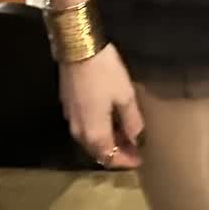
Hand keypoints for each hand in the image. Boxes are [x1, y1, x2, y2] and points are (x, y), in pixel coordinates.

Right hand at [60, 43, 145, 169]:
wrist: (78, 48)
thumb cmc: (105, 73)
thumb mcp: (125, 96)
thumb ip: (132, 122)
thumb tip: (138, 140)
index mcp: (94, 134)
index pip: (111, 158)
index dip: (127, 161)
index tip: (140, 159)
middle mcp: (79, 132)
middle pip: (98, 152)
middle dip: (117, 153)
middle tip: (135, 147)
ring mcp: (71, 119)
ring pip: (90, 140)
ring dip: (107, 141)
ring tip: (125, 134)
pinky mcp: (68, 106)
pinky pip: (85, 127)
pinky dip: (98, 130)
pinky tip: (109, 119)